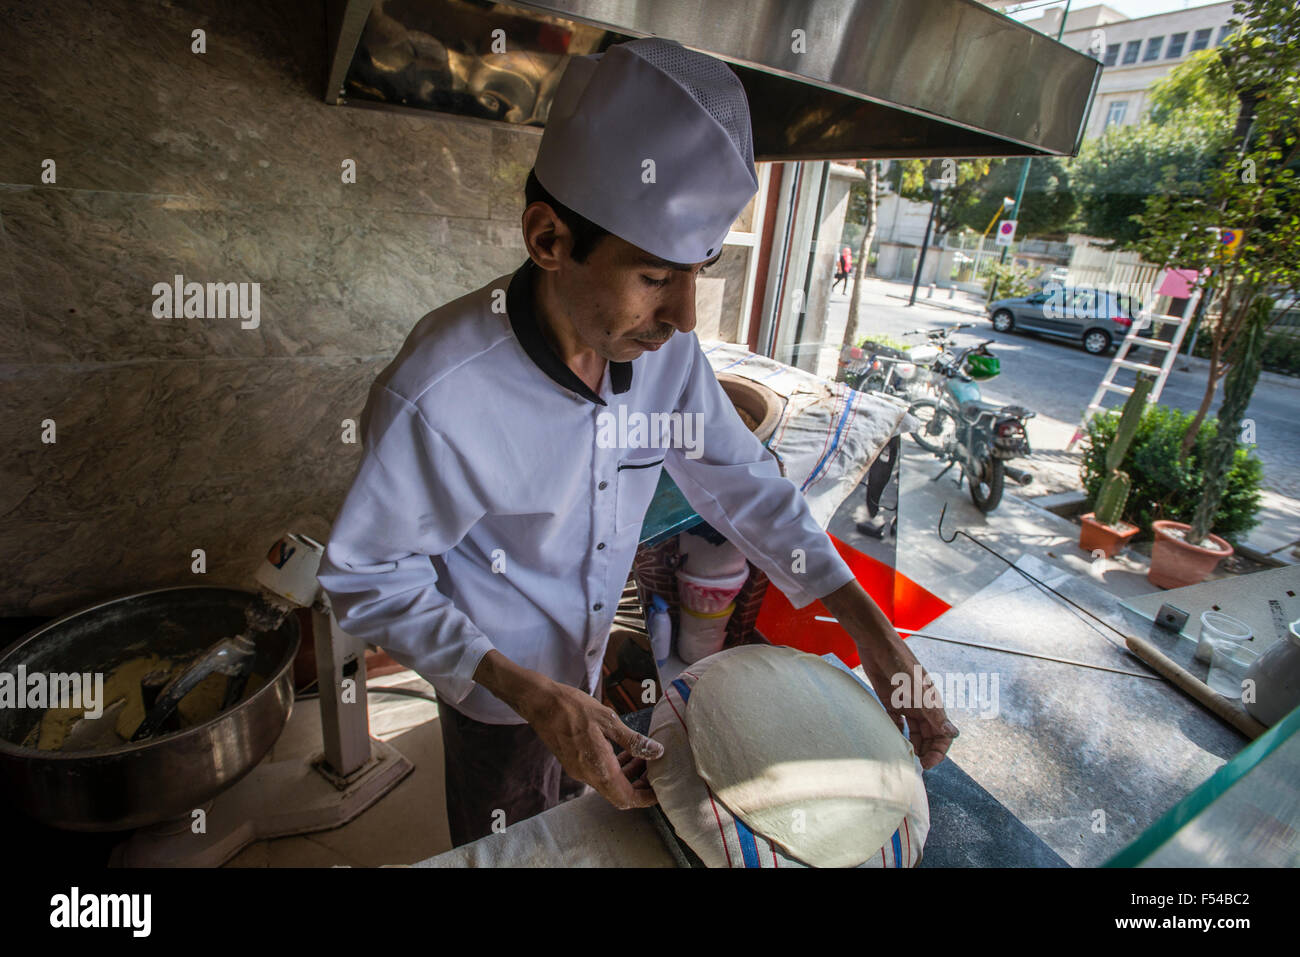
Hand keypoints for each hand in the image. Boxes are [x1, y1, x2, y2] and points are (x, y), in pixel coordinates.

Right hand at [516, 678, 662, 809]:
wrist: (541, 704)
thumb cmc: (574, 708)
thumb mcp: (609, 720)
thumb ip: (634, 740)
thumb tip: (657, 752)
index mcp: (599, 768)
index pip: (626, 798)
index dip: (645, 798)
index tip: (660, 791)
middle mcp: (588, 776)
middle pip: (618, 795)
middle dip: (639, 787)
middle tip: (654, 771)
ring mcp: (579, 771)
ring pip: (609, 785)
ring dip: (627, 776)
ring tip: (642, 757)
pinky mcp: (573, 763)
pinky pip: (598, 775)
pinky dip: (614, 768)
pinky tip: (622, 751)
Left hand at [878, 659, 958, 770]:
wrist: (877, 645)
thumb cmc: (899, 662)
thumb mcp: (917, 688)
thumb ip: (933, 711)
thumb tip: (953, 734)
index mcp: (933, 704)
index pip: (942, 734)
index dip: (938, 751)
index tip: (927, 765)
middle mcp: (922, 706)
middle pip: (928, 736)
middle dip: (924, 752)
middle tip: (913, 766)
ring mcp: (906, 704)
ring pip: (913, 732)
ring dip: (911, 745)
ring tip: (902, 758)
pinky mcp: (890, 701)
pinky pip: (896, 723)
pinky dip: (895, 733)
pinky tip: (890, 741)